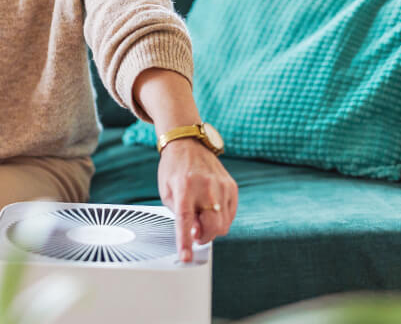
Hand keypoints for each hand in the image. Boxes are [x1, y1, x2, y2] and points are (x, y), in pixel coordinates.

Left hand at [157, 139, 237, 262]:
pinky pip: (231, 215)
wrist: (188, 144)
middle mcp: (205, 187)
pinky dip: (221, 219)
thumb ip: (179, 214)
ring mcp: (222, 186)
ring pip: (223, 225)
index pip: (185, 221)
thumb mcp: (168, 192)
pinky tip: (211, 210)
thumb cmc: (174, 169)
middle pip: (212, 228)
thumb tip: (197, 233)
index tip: (186, 257)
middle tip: (195, 234)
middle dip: (203, 238)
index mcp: (184, 188)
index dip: (185, 242)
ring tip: (202, 218)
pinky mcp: (232, 187)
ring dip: (212, 229)